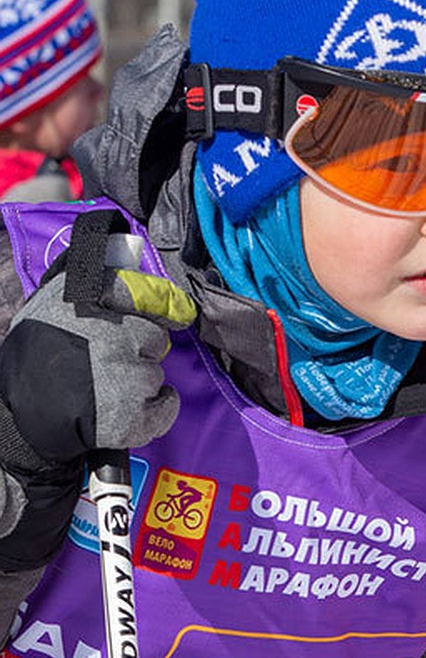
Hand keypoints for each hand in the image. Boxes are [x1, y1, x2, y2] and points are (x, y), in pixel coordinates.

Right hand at [0, 242, 194, 572]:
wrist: (19, 420)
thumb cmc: (33, 357)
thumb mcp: (47, 304)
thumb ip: (81, 275)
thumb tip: (118, 236)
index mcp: (88, 303)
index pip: (145, 292)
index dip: (163, 303)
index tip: (175, 310)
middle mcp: (113, 333)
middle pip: (155, 336)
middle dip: (140, 348)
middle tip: (109, 361)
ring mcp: (127, 374)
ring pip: (156, 371)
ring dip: (140, 380)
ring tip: (104, 389)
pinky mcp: (136, 413)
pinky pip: (167, 404)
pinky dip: (157, 410)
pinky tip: (129, 410)